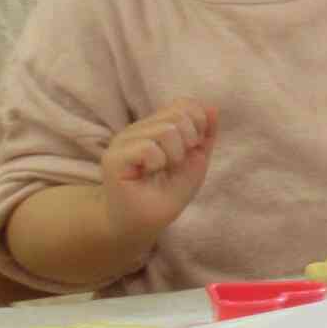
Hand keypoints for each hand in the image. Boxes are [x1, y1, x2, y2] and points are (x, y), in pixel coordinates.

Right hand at [102, 99, 215, 239]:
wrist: (142, 222)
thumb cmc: (166, 194)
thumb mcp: (195, 162)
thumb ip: (205, 136)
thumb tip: (212, 107)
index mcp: (156, 126)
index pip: (183, 104)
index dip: (199, 123)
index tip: (194, 147)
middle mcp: (138, 129)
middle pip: (178, 114)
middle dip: (190, 140)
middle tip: (177, 162)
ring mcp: (123, 141)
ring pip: (166, 130)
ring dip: (175, 155)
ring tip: (162, 170)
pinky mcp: (114, 157)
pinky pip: (148, 148)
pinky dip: (158, 163)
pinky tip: (148, 174)